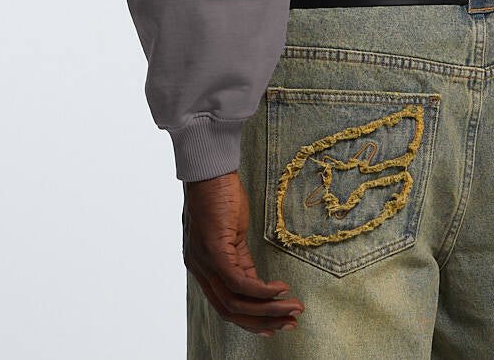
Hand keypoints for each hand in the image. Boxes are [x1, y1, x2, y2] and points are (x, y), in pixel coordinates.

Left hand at [182, 170, 304, 336]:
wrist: (209, 169)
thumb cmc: (219, 194)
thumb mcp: (231, 234)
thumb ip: (239, 260)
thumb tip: (257, 285)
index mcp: (202, 267)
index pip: (224, 305)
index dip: (250, 319)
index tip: (273, 325)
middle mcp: (199, 269)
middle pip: (230, 311)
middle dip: (263, 321)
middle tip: (290, 324)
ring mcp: (205, 262)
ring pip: (236, 302)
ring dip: (269, 309)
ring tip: (294, 308)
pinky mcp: (214, 251)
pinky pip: (240, 283)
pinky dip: (262, 291)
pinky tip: (281, 289)